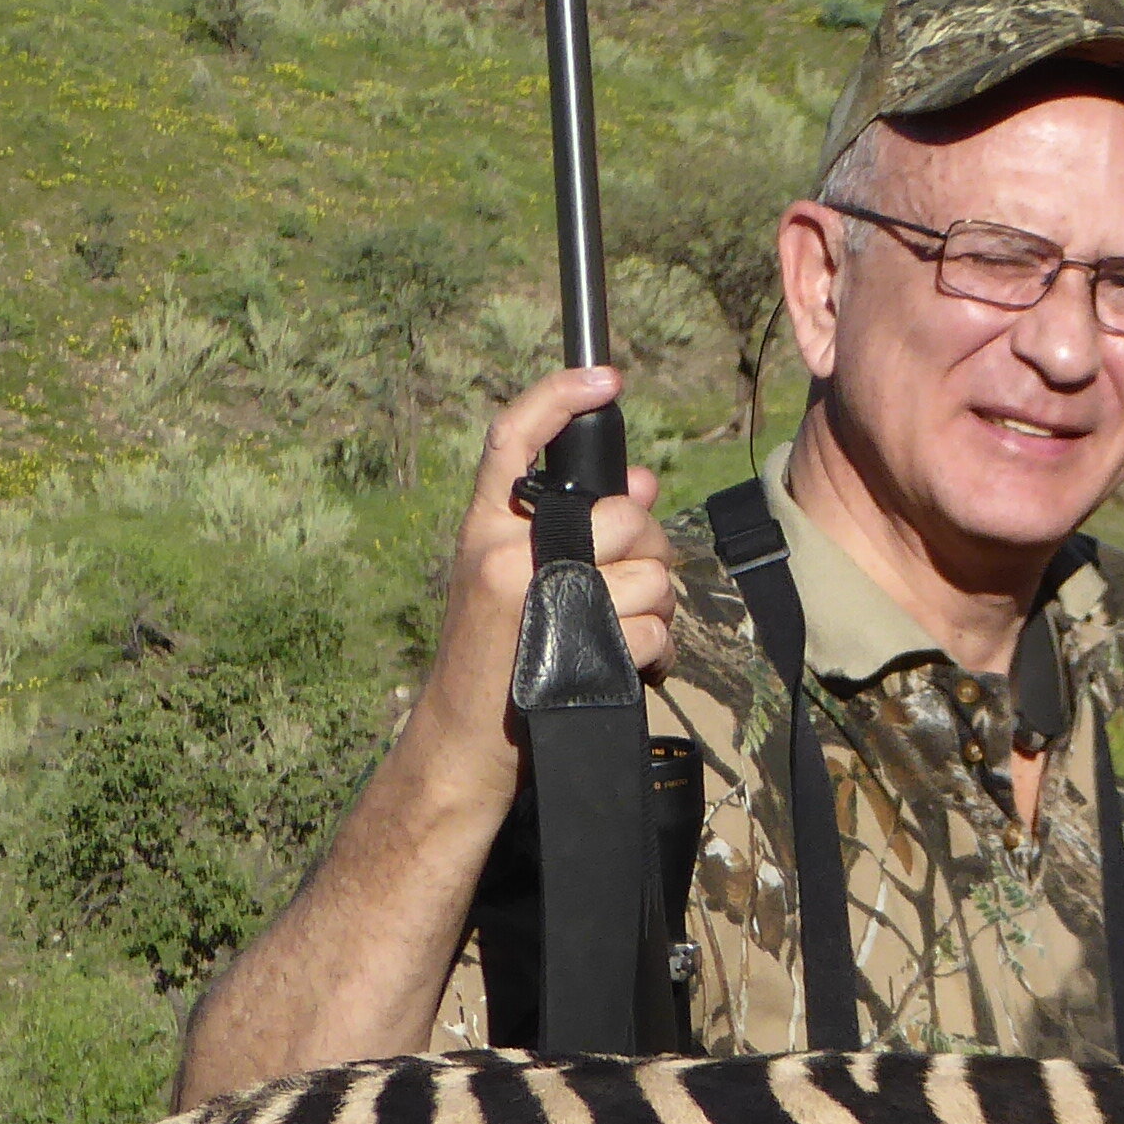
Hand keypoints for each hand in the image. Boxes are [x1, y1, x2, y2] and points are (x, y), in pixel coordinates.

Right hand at [415, 367, 670, 806]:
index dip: (558, 397)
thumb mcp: (517, 585)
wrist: (467, 746)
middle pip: (625, 516)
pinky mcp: (568, 644)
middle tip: (633, 591)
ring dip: (656, 613)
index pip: (512, 440)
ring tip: (621, 639)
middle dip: (651, 552)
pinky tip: (625, 671)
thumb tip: (643, 483)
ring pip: (650, 576)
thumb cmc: (499, 661)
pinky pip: (653, 629)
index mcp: (486, 530)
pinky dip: (655, 656)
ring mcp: (534, 595)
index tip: (604, 376)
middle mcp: (503, 551)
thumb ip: (572, 532)